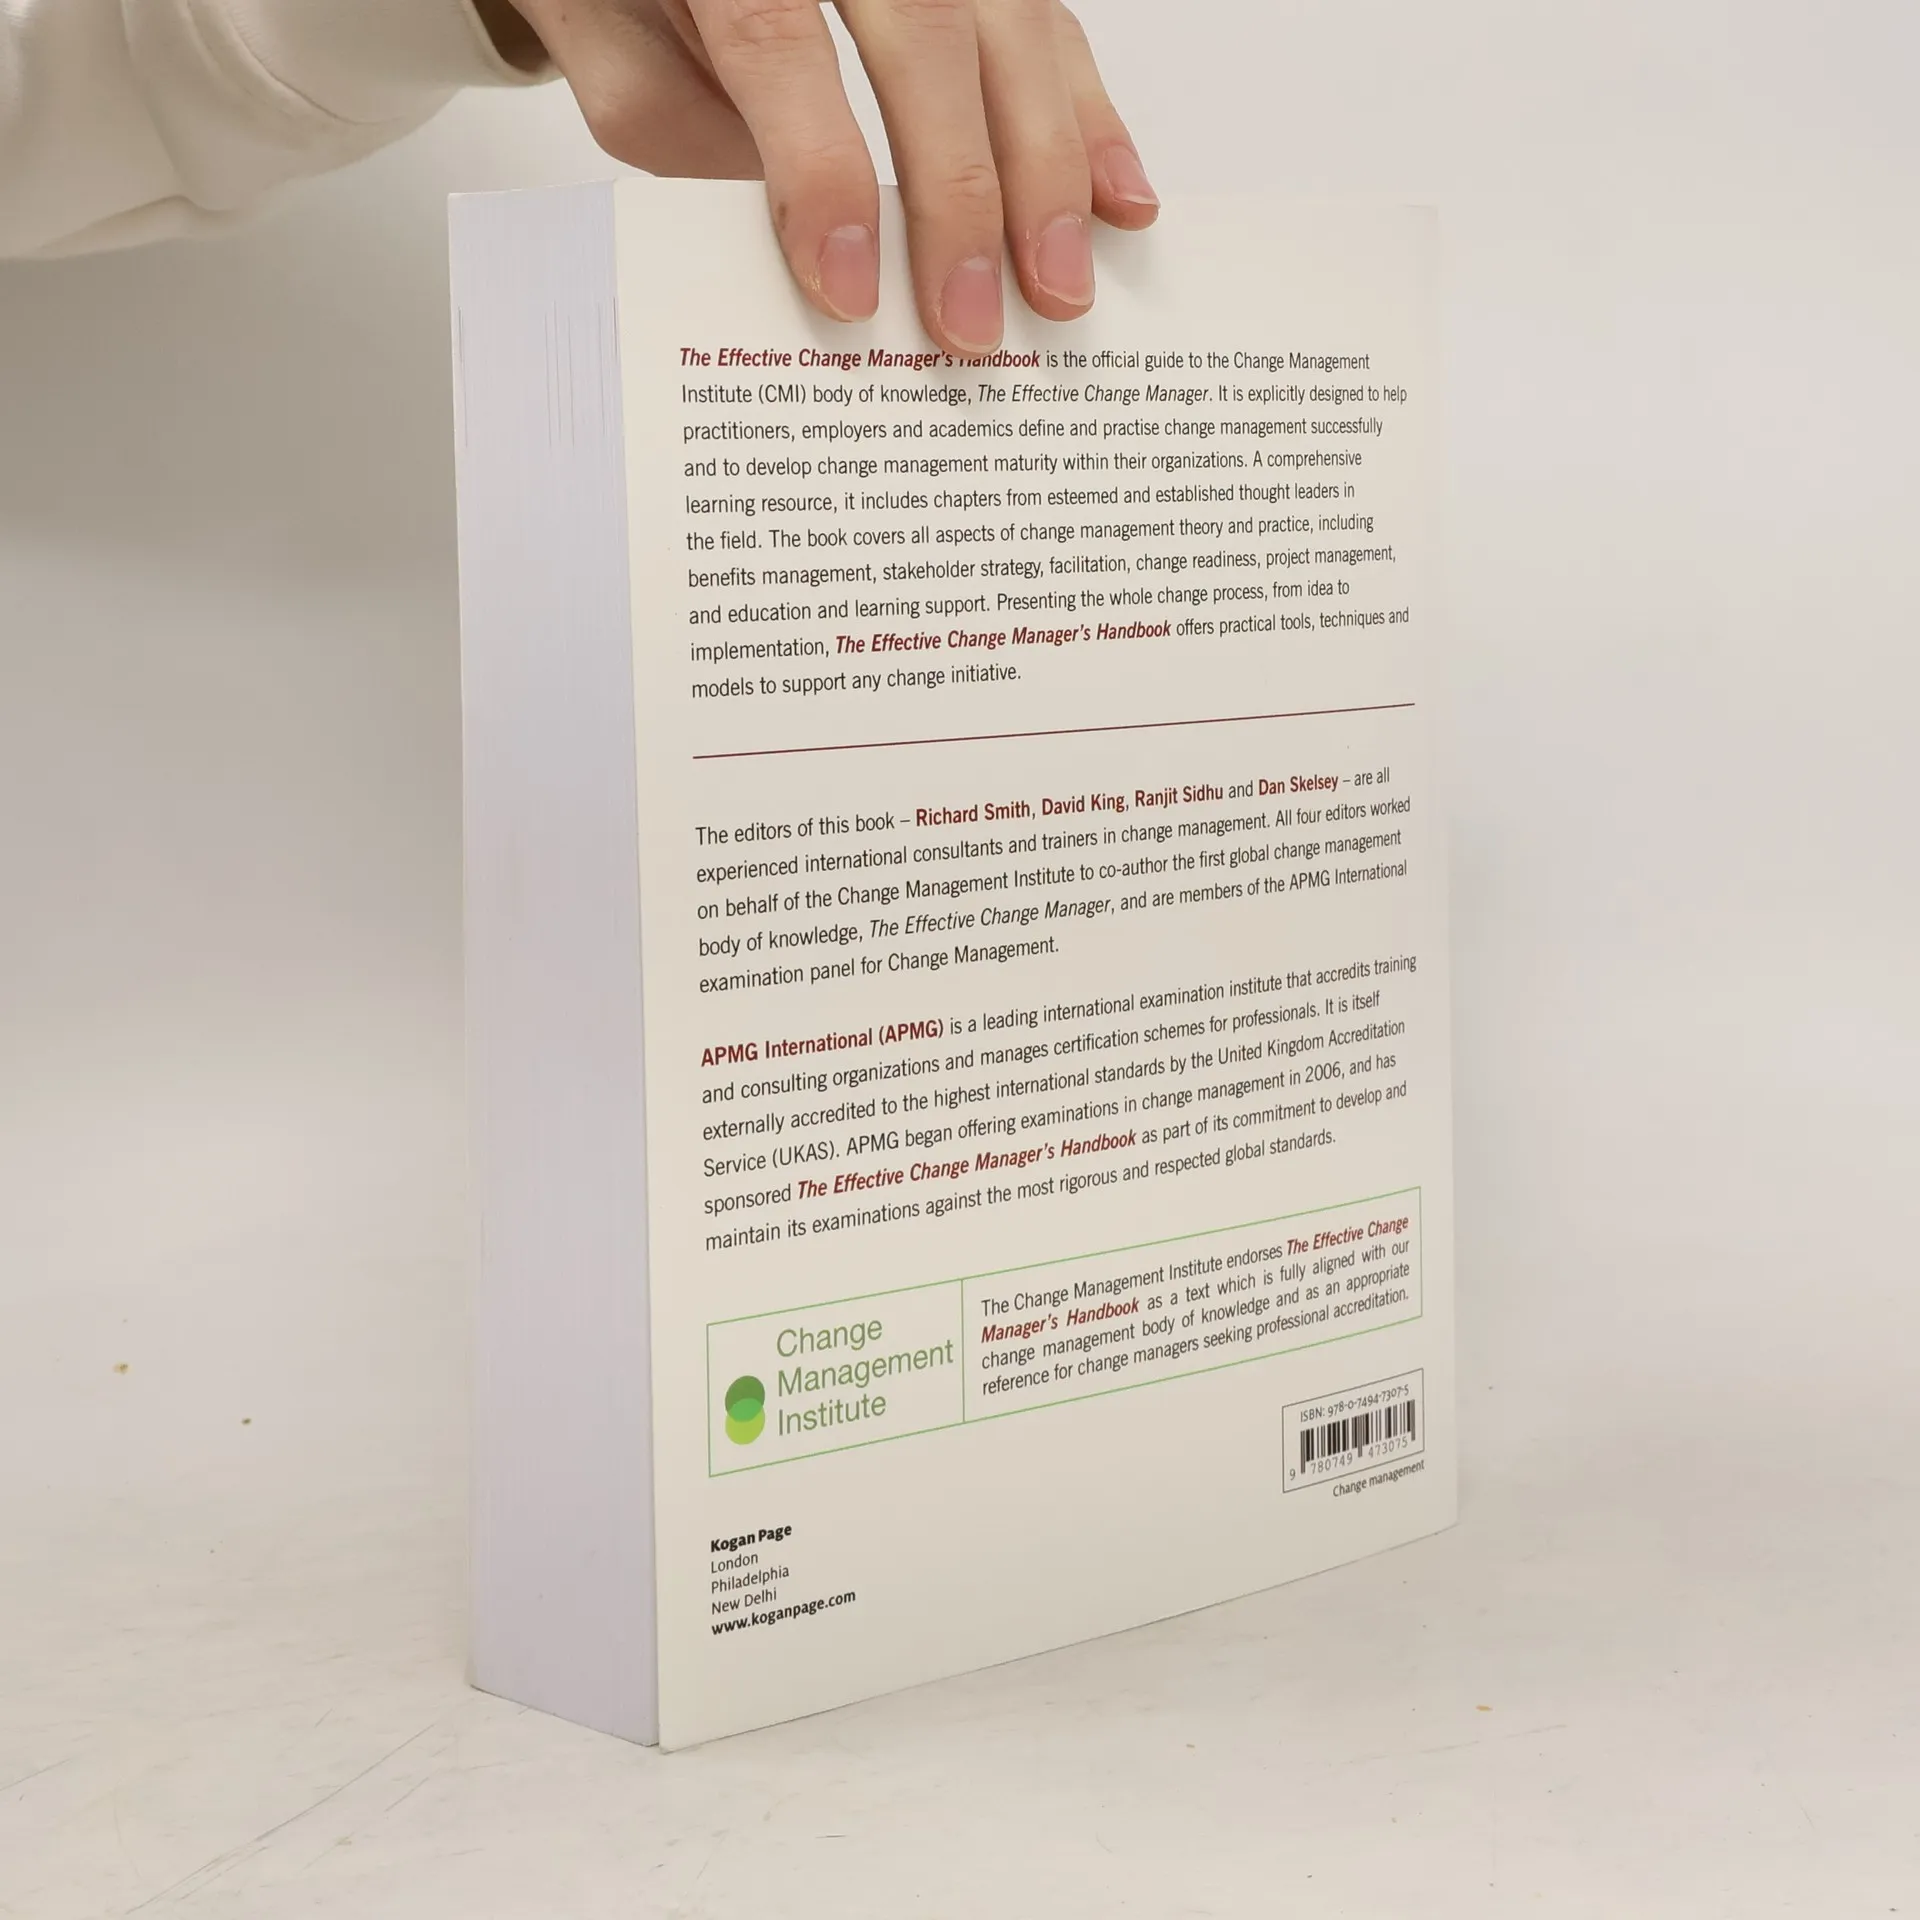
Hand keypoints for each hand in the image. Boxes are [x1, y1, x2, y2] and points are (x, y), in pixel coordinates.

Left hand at [481, 0, 1157, 355]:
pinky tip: (1118, 197)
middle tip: (972, 322)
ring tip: (1061, 283)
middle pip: (928, 39)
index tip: (847, 287)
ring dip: (1049, 169)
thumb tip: (806, 236)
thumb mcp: (607, 52)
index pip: (779, 45)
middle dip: (961, 194)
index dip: (820, 172)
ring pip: (1014, 31)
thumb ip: (681, 134)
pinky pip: (1052, 26)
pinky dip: (1092, 116)